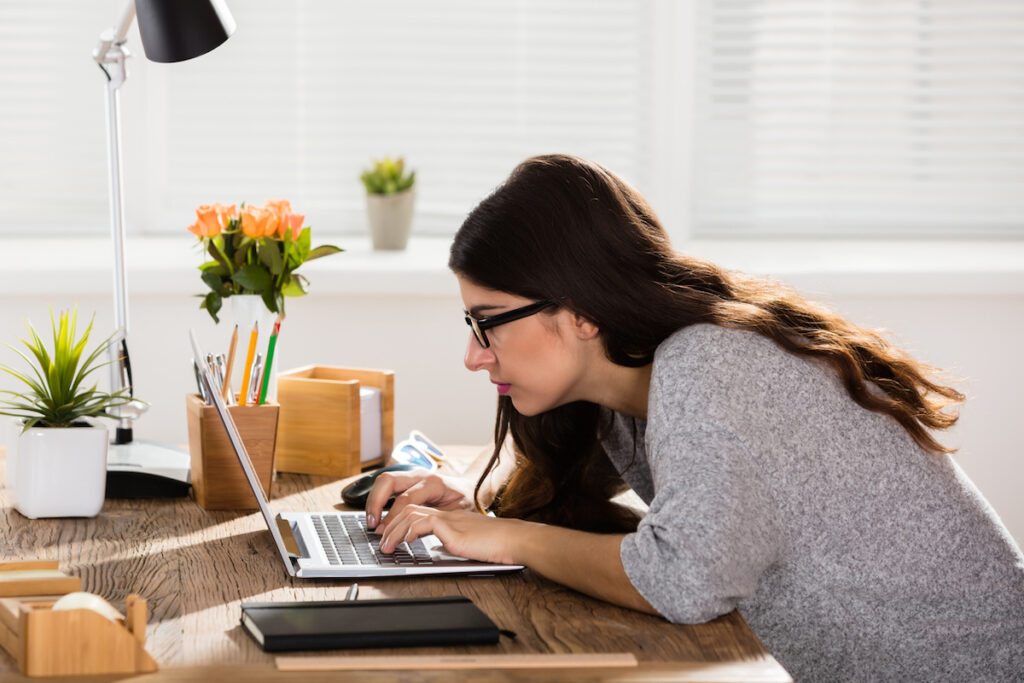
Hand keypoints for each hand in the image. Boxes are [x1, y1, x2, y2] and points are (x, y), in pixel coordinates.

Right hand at [365, 469, 475, 530]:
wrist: (470, 488)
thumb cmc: (464, 502)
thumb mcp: (454, 514)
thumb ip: (434, 520)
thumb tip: (413, 532)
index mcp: (433, 483)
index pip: (405, 498)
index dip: (392, 516)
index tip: (384, 532)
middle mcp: (420, 475)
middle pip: (388, 480)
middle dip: (376, 502)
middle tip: (372, 523)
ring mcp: (412, 474)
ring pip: (384, 480)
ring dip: (374, 500)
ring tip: (372, 520)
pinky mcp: (407, 479)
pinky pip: (387, 484)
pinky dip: (378, 498)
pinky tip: (377, 514)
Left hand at [376, 505, 523, 564]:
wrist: (513, 541)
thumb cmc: (494, 545)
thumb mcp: (465, 542)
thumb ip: (449, 541)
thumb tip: (435, 550)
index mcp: (447, 514)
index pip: (415, 508)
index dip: (396, 520)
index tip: (386, 534)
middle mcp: (445, 512)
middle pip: (407, 506)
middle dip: (388, 523)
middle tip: (379, 541)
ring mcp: (448, 517)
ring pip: (410, 512)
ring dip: (393, 529)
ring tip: (386, 546)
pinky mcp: (452, 527)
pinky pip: (423, 522)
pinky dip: (409, 531)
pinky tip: (404, 542)